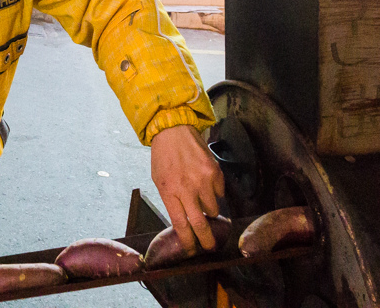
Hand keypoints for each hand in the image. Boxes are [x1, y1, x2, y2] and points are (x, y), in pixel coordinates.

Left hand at [150, 125, 224, 251]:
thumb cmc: (163, 157)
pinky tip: (205, 181)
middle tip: (210, 247)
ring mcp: (203, 180)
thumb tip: (183, 221)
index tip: (192, 250)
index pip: (181, 224)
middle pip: (200, 223)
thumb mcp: (159, 181)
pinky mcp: (215, 171)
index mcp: (169, 192)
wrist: (174, 130)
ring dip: (209, 210)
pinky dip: (215, 192)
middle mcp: (187, 188)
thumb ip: (171, 200)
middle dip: (207, 240)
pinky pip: (220, 192)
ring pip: (213, 208)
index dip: (187, 241)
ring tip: (201, 198)